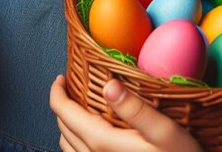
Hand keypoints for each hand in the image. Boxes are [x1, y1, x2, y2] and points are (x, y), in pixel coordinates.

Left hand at [49, 74, 203, 151]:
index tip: (61, 77)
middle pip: (63, 127)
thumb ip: (135, 108)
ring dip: (67, 124)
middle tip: (71, 87)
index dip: (57, 92)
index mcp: (101, 143)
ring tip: (78, 108)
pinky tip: (90, 136)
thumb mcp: (164, 131)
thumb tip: (109, 85)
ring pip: (67, 146)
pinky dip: (75, 143)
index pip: (64, 113)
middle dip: (63, 105)